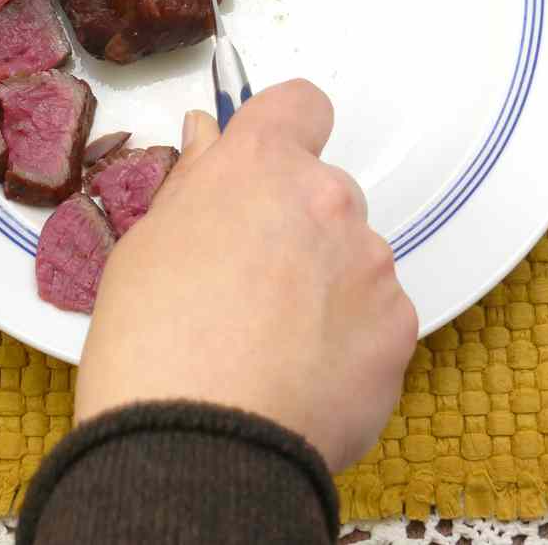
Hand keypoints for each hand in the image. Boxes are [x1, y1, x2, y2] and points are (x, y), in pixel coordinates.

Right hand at [74, 80, 417, 470]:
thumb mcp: (147, 245)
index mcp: (260, 165)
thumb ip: (195, 184)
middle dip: (297, 228)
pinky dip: (349, 342)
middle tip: (247, 286)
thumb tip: (210, 138)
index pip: (301, 104)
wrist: (199, 444)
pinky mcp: (400, 328)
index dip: (285, 132)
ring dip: (325, 287)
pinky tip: (301, 377)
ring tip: (270, 346)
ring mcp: (371, 264)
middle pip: (325, 193)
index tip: (266, 168)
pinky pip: (377, 318)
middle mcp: (328, 199)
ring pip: (354, 259)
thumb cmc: (152, 342)